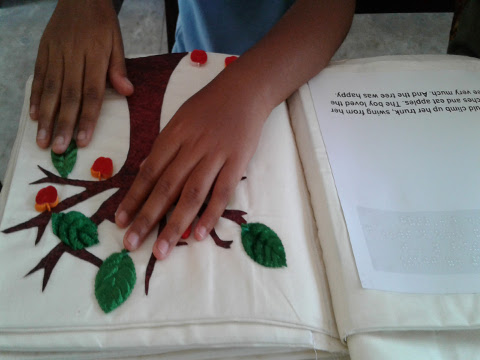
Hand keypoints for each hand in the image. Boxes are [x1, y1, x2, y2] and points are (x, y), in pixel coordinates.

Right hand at [30, 0, 133, 153]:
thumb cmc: (102, 23)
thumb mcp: (117, 41)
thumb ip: (119, 68)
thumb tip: (128, 92)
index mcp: (95, 56)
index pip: (92, 93)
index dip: (87, 118)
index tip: (83, 140)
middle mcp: (73, 57)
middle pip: (68, 96)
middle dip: (63, 124)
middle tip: (59, 149)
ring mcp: (55, 54)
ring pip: (49, 89)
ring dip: (45, 117)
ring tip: (42, 140)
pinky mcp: (43, 51)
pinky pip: (38, 76)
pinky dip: (34, 97)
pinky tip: (33, 116)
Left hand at [115, 73, 269, 259]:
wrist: (244, 90)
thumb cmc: (208, 105)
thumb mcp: (178, 119)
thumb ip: (163, 147)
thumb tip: (143, 172)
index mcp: (173, 136)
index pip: (149, 172)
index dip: (133, 198)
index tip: (120, 221)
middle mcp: (191, 148)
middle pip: (166, 188)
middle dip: (147, 218)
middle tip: (131, 244)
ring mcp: (215, 155)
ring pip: (192, 194)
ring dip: (175, 224)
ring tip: (161, 250)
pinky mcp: (237, 162)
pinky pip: (222, 191)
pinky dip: (211, 214)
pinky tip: (199, 234)